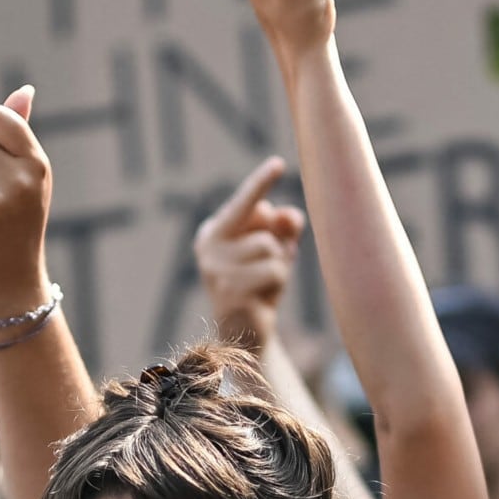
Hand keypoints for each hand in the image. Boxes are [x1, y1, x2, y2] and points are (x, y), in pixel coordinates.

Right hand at [196, 157, 305, 349]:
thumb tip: (290, 215)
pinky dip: (278, 283)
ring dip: (279, 266)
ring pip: (271, 248)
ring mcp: (216, 268)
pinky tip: (262, 298)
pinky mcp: (229, 289)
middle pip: (265, 226)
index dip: (261, 182)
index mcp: (214, 232)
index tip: (278, 163)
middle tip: (269, 268)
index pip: (244, 203)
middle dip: (278, 245)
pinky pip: (274, 271)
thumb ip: (283, 227)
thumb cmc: (259, 286)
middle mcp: (208, 246)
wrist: (244, 336)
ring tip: (263, 286)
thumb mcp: (275, 251)